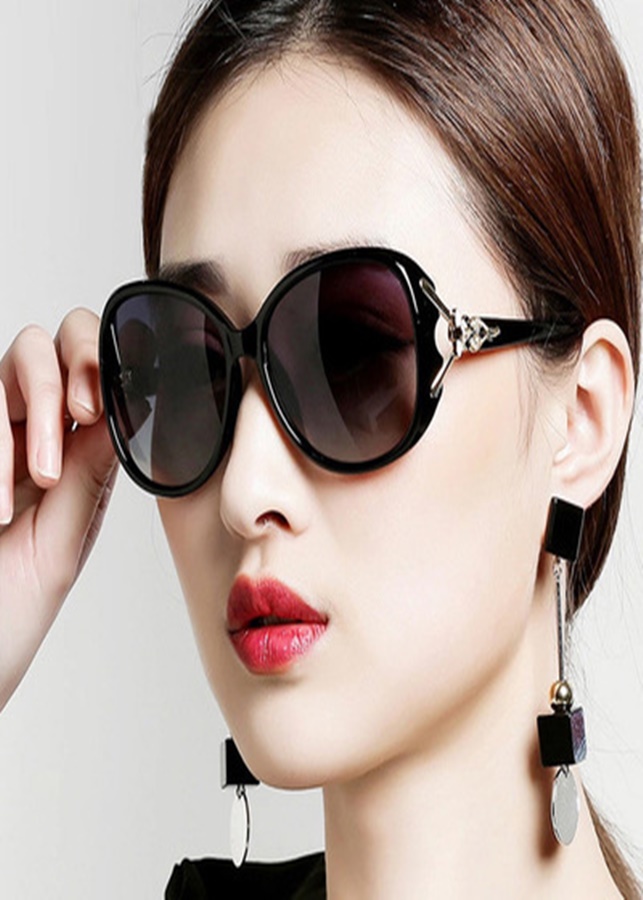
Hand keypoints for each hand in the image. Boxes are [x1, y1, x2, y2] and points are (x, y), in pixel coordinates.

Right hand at [0, 309, 116, 710]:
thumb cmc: (9, 612)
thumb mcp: (63, 541)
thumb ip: (91, 471)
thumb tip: (133, 405)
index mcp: (72, 457)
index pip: (98, 376)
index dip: (110, 364)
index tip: (115, 398)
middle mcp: (28, 435)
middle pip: (55, 343)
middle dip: (76, 362)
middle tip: (84, 413)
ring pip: (20, 355)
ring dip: (36, 407)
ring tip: (39, 478)